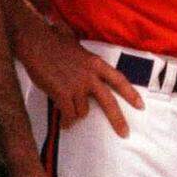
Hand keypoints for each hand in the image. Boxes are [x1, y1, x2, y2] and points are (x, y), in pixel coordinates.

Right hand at [19, 23, 142, 136]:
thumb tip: (89, 76)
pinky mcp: (63, 93)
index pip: (118, 80)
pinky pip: (69, 115)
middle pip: (108, 101)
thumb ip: (86, 64)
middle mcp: (90, 75)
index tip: (141, 105)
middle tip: (125, 133)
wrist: (36, 42)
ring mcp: (77, 85)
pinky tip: (64, 124)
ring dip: (76, 115)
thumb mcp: (78, 50)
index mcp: (96, 63)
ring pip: (82, 111)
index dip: (131, 93)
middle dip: (118, 120)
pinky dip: (66, 121)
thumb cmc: (53, 44)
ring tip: (68, 114)